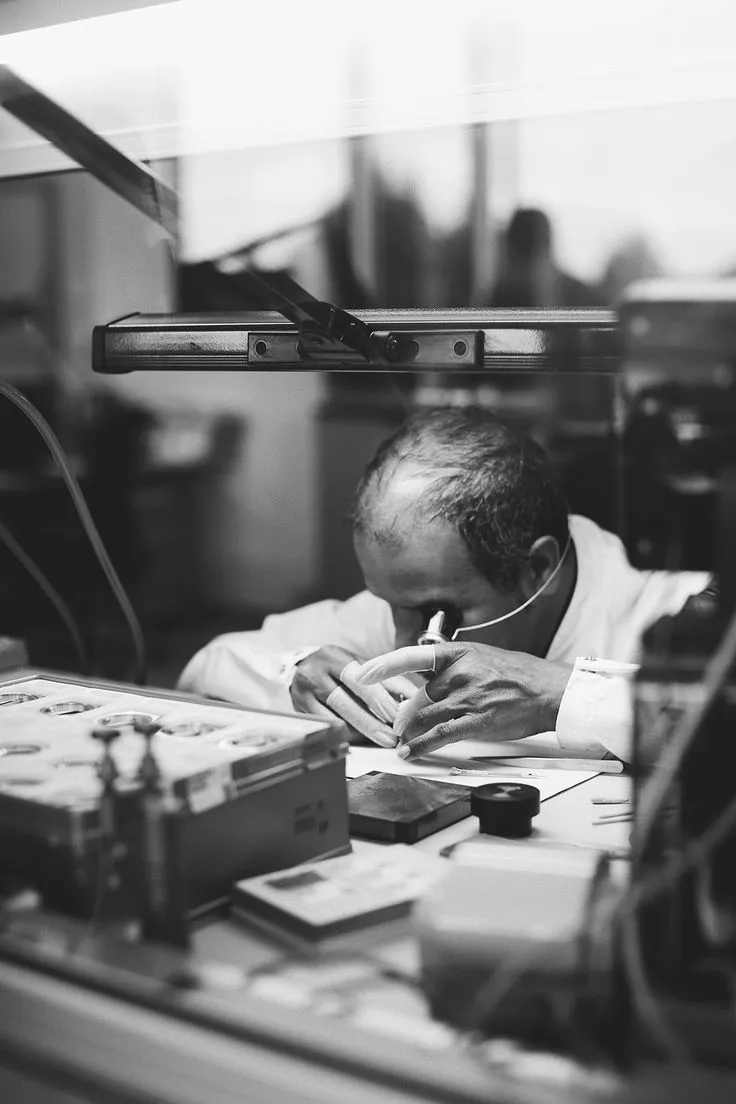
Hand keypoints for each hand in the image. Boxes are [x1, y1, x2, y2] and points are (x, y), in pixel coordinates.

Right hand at [290, 645, 416, 747]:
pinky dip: (345, 734)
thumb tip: (413, 697)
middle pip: (344, 701)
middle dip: (371, 721)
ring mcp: (303, 694)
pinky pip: (325, 727)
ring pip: (333, 717)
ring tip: (382, 740)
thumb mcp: (360, 666)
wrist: (301, 668)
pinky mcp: (299, 711)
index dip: (379, 699)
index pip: (359, 679)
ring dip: (360, 731)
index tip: (398, 715)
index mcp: (334, 658)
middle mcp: (315, 674)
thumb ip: (385, 679)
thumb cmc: (339, 669)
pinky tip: (362, 740)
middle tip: (392, 736)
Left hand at [354, 642, 572, 758]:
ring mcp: (467, 697)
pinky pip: (439, 734)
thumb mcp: (482, 658)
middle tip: (397, 724)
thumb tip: (428, 682)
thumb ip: (453, 668)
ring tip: (400, 739)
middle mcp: (460, 672)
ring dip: (409, 731)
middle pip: (418, 696)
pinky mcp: (476, 721)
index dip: (383, 664)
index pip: (412, 655)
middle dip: (405, 714)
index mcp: (460, 653)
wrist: (550, 691)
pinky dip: (420, 745)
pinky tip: (409, 752)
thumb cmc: (519, 676)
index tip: (362, 672)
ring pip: (424, 716)